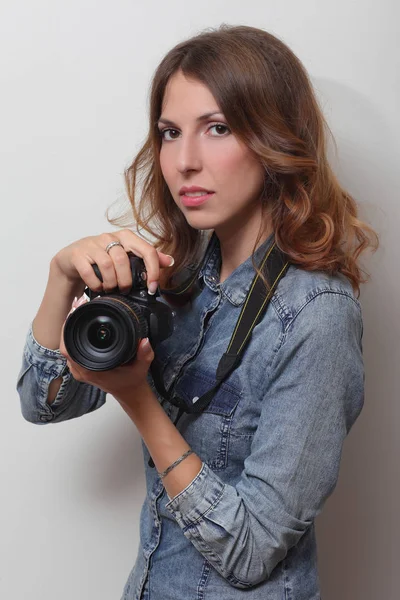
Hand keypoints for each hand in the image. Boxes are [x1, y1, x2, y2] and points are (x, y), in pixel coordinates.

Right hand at [51, 229, 174, 295]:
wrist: (72, 259)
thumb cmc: (102, 257)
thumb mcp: (126, 255)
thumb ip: (147, 258)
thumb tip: (169, 261)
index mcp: (126, 237)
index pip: (147, 250)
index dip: (152, 270)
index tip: (152, 287)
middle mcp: (109, 237)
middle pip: (124, 260)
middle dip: (126, 281)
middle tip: (125, 290)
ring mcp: (92, 244)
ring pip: (107, 265)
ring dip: (111, 283)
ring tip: (111, 289)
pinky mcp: (77, 254)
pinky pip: (89, 271)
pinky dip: (95, 284)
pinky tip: (98, 288)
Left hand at [59, 306, 154, 398]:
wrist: (129, 392)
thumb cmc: (132, 380)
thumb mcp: (141, 366)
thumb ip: (144, 354)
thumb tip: (145, 341)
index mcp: (91, 370)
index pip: (69, 348)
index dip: (67, 329)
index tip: (73, 312)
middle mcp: (82, 370)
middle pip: (65, 343)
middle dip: (69, 323)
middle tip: (77, 304)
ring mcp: (80, 369)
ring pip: (67, 345)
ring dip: (71, 328)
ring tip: (78, 309)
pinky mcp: (82, 366)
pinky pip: (72, 349)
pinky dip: (73, 335)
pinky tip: (79, 322)